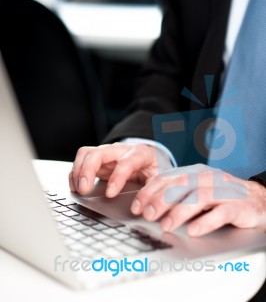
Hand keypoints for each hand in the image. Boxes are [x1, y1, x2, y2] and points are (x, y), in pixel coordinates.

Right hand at [69, 143, 171, 197]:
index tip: (110, 194)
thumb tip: (143, 207)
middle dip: (88, 170)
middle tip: (84, 189)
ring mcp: (108, 154)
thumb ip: (154, 191)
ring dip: (79, 171)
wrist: (154, 161)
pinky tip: (76, 186)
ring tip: (78, 189)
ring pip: (87, 153)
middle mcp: (121, 150)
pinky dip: (75, 173)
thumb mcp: (161, 180)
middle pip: (100, 153)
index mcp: (140, 153)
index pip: (126, 161)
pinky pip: (82, 161)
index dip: (117, 177)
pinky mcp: (99, 160)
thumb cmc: (156, 171)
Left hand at [130, 164, 265, 236]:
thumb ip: (176, 194)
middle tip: (147, 215)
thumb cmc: (221, 196)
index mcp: (193, 173)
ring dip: (179, 211)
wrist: (258, 199)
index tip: (137, 206)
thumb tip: (148, 205)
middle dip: (160, 200)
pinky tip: (193, 230)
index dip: (149, 192)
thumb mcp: (196, 190)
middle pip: (180, 186)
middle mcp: (207, 178)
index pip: (167, 178)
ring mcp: (223, 190)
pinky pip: (221, 212)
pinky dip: (206, 222)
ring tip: (166, 225)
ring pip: (199, 197)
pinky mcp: (238, 205)